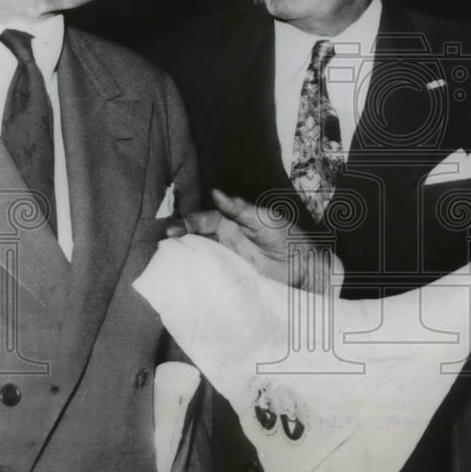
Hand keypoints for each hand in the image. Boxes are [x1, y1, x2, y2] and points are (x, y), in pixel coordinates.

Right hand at [167, 189, 340, 294]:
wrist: (306, 269)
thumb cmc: (288, 238)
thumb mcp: (265, 219)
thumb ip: (241, 208)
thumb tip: (216, 193)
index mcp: (233, 223)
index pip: (205, 219)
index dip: (190, 222)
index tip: (175, 228)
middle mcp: (226, 240)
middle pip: (196, 237)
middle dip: (179, 238)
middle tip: (164, 242)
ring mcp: (227, 260)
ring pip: (199, 255)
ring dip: (183, 256)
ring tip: (166, 259)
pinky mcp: (230, 278)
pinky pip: (209, 275)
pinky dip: (196, 276)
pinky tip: (183, 277)